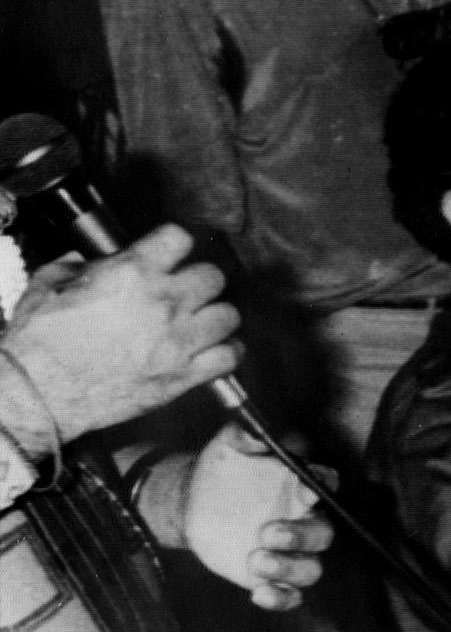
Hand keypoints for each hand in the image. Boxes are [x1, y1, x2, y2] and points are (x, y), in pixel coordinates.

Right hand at [0, 226, 240, 452]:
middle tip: (184, 291)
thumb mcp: (46, 286)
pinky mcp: (183, 375)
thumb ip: (74, 267)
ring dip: (215, 316)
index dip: (173, 244)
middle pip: (212, 276)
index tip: (169, 252)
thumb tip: (85, 261)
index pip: (179, 238)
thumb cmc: (39, 343)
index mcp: (132, 274)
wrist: (40, 393)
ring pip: (228, 315)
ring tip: (201, 321)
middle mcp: (163, 302)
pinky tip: (215, 350)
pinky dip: (227, 352)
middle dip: (198, 280)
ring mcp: (178, 340)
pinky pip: (229, 357)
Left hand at [179, 423, 332, 610]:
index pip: (325, 485)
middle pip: (323, 535)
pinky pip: (290, 595)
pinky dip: (280, 598)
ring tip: (256, 560)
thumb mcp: (230, 447)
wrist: (197, 503)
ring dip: (290, 569)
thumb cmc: (223, 470)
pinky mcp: (272, 577)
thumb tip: (255, 431)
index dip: (323, 488)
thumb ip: (245, 437)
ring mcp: (290, 552)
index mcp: (300, 487)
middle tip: (268, 533)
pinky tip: (258, 594)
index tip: (305, 490)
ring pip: (310, 569)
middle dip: (301, 537)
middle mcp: (303, 521)